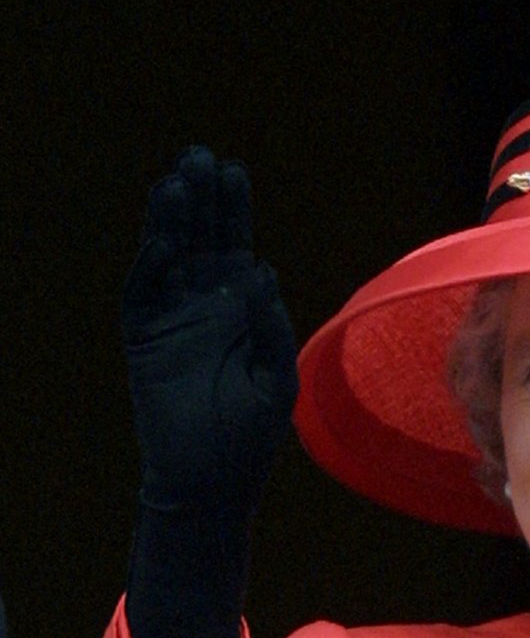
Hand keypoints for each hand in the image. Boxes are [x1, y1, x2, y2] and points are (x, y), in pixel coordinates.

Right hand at [122, 146, 297, 513]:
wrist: (211, 482)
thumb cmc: (250, 437)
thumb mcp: (278, 379)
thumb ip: (273, 327)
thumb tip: (259, 270)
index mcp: (240, 309)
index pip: (233, 246)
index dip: (232, 210)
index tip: (233, 171)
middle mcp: (203, 305)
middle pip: (199, 239)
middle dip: (201, 200)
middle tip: (201, 155)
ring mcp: (171, 320)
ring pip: (168, 256)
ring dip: (171, 219)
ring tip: (178, 178)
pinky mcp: (145, 340)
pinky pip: (144, 294)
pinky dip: (152, 266)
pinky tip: (166, 239)